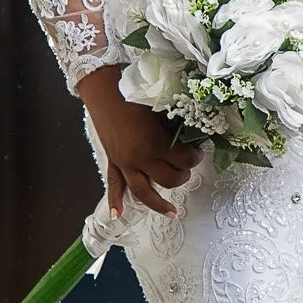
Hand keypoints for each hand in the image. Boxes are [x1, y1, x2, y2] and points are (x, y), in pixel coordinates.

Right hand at [77, 64, 202, 217]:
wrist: (104, 87)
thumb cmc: (134, 92)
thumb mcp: (162, 108)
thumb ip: (177, 125)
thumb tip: (193, 134)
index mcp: (156, 145)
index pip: (184, 161)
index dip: (195, 157)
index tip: (198, 150)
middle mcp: (140, 159)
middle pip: (168, 180)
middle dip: (182, 176)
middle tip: (187, 167)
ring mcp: (125, 163)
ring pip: (144, 192)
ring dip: (159, 203)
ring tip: (172, 212)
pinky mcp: (113, 161)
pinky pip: (114, 185)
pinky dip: (115, 201)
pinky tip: (117, 215)